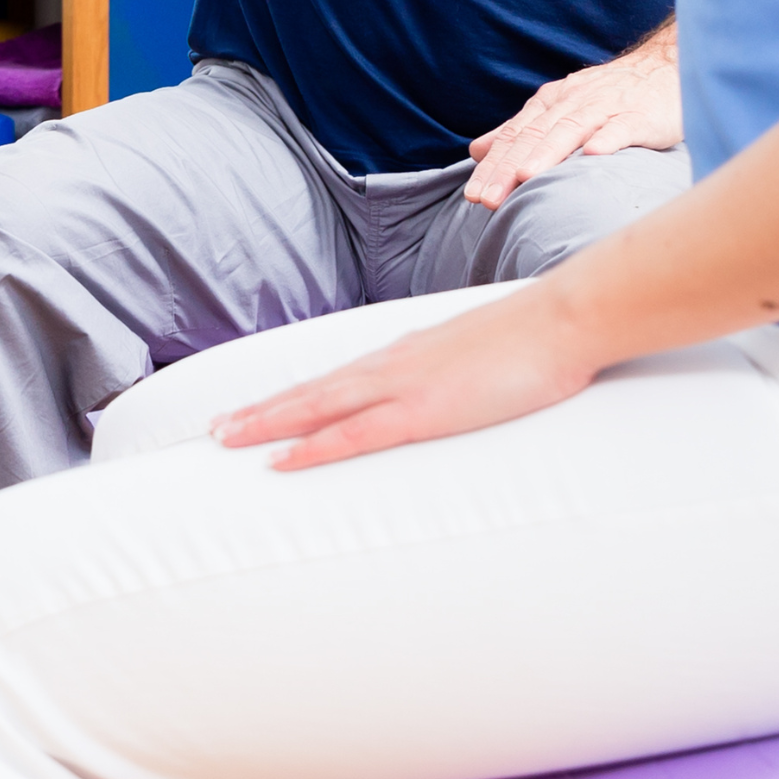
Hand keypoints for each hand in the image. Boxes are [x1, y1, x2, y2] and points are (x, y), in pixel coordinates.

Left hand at [211, 282, 610, 470]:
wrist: (565, 317)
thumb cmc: (537, 337)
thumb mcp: (485, 355)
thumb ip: (459, 372)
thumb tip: (454, 388)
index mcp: (407, 354)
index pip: (336, 378)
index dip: (292, 395)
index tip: (256, 408)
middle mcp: (392, 364)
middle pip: (311, 390)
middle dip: (260, 410)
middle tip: (213, 429)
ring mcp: (403, 385)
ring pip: (316, 407)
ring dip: (267, 423)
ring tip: (224, 438)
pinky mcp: (423, 410)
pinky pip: (354, 434)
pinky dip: (311, 447)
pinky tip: (279, 460)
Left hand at [461, 25, 680, 207]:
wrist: (666, 67)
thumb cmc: (611, 96)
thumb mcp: (561, 108)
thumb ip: (522, 130)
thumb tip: (479, 150)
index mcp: (552, 102)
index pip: (516, 135)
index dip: (493, 165)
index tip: (473, 195)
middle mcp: (574, 102)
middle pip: (536, 135)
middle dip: (509, 167)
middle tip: (487, 198)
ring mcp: (608, 106)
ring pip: (572, 128)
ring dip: (547, 153)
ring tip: (525, 176)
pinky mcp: (641, 115)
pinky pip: (622, 126)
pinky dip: (607, 138)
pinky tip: (593, 154)